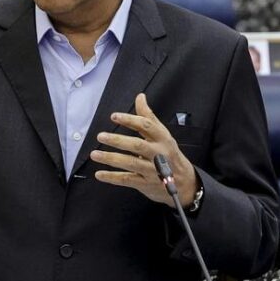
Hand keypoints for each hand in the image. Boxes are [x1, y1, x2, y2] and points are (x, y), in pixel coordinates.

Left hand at [91, 93, 197, 207]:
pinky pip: (127, 180)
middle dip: (118, 140)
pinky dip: (112, 178)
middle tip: (101, 136)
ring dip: (111, 158)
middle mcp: (158, 153)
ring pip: (130, 163)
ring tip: (95, 154)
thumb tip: (140, 97)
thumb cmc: (169, 153)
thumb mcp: (162, 134)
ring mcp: (152, 170)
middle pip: (137, 145)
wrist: (185, 182)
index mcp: (162, 138)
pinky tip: (99, 174)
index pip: (146, 126)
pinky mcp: (146, 183)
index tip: (114, 116)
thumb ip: (148, 116)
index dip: (130, 120)